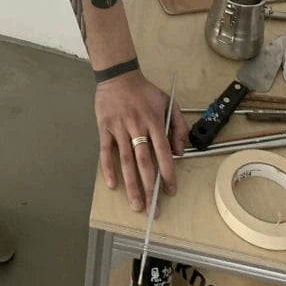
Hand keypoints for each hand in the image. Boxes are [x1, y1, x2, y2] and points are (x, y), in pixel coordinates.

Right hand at [95, 70, 188, 212]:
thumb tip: (180, 151)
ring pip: (126, 161)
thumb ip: (178, 126)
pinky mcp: (104, 128)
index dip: (168, 173)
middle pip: (144, 162)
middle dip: (149, 188)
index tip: (171, 191)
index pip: (163, 152)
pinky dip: (108, 168)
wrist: (119, 76)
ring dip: (131, 185)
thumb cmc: (145, 92)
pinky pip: (105, 151)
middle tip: (152, 209)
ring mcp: (119, 128)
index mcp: (154, 121)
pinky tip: (112, 185)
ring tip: (136, 205)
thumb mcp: (168, 102)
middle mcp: (137, 127)